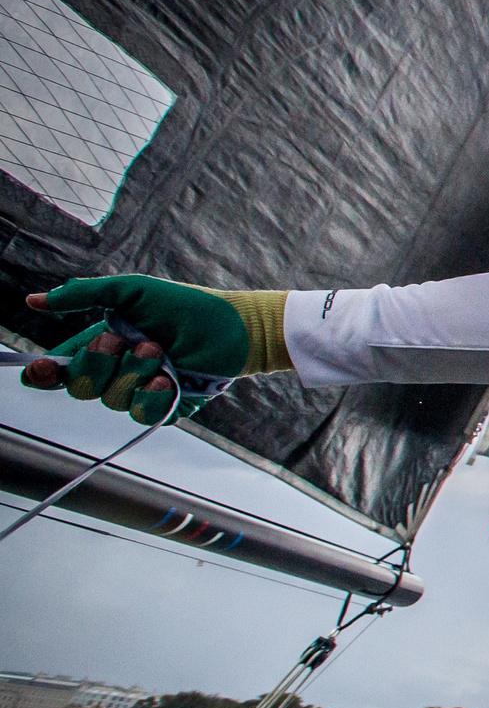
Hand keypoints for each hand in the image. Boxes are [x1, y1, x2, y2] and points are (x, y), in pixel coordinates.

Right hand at [21, 276, 272, 423]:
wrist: (234, 327)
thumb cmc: (187, 306)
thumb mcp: (133, 291)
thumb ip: (85, 294)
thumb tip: (34, 301)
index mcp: (103, 344)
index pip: (60, 367)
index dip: (42, 374)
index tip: (39, 369)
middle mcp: (117, 370)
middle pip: (80, 386)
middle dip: (98, 363)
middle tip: (126, 341)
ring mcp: (141, 391)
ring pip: (111, 400)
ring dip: (133, 374)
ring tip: (160, 352)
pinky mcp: (166, 407)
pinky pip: (143, 415)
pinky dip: (152, 396)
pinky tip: (168, 379)